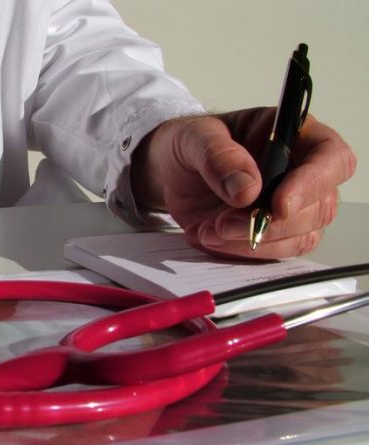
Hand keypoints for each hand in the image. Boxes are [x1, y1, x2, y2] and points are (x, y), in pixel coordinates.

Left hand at [130, 107, 356, 258]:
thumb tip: (248, 190)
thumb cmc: (191, 142)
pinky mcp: (269, 234)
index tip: (279, 205)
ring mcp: (288, 207)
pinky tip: (205, 236)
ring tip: (207, 230)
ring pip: (299, 238)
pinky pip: (270, 253)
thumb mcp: (195, 137)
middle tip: (223, 224)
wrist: (169, 168)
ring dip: (252, 243)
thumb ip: (219, 157)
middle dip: (271, 224)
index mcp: (295, 136)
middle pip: (319, 208)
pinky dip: (237, 252)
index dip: (313, 184)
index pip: (331, 159)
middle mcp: (300, 173)